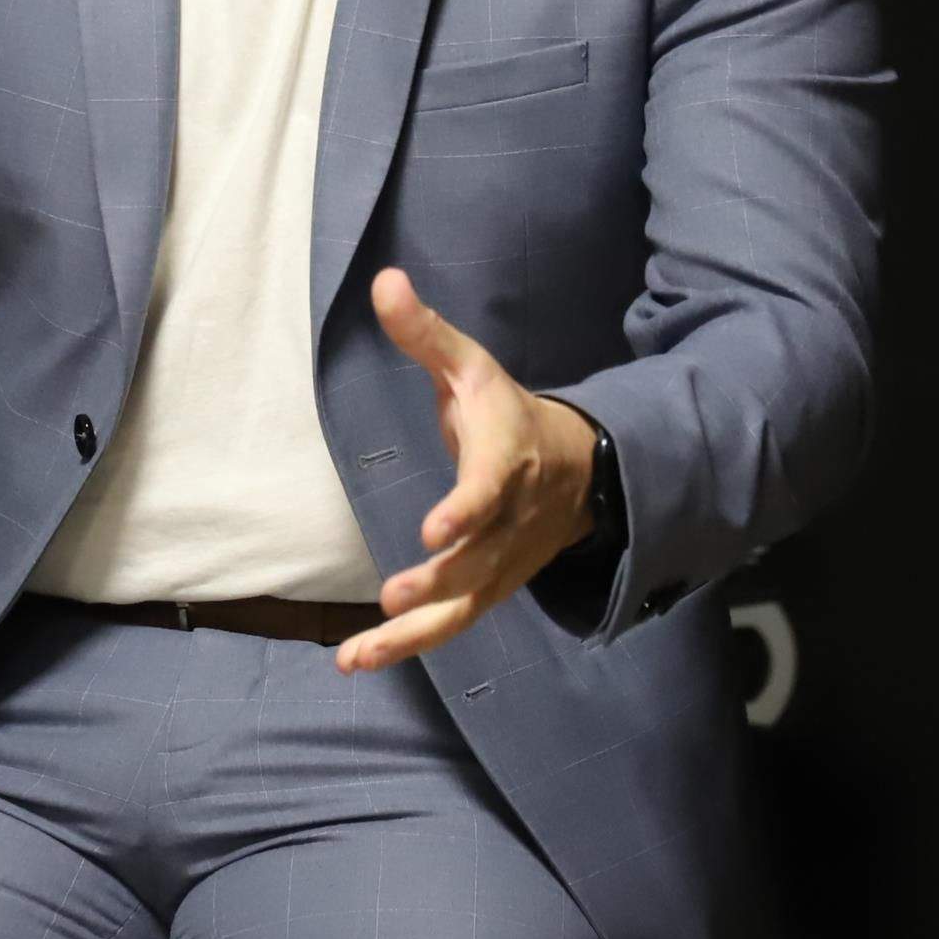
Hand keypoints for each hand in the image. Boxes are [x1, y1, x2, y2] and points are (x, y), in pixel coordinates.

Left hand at [338, 267, 598, 673]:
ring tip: (360, 651)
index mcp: (507, 460)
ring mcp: (502, 562)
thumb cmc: (508, 415)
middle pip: (478, 558)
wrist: (580, 471)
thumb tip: (383, 280)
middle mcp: (509, 519)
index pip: (491, 488)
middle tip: (394, 595)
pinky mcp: (490, 588)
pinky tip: (358, 658)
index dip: (466, 509)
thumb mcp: (471, 367)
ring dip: (414, 632)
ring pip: (464, 605)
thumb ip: (425, 334)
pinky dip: (409, 644)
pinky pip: (453, 623)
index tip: (434, 530)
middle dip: (439, 580)